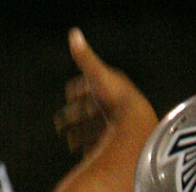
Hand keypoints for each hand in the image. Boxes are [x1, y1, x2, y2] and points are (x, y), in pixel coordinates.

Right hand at [54, 29, 154, 155]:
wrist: (135, 124)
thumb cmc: (115, 98)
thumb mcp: (97, 75)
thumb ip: (85, 57)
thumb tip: (74, 32)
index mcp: (109, 88)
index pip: (90, 87)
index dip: (77, 91)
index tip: (67, 97)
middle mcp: (115, 107)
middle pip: (90, 112)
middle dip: (74, 117)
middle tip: (59, 126)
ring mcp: (118, 127)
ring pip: (96, 131)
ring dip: (81, 135)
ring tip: (70, 143)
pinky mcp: (120, 145)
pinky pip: (103, 148)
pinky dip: (92, 150)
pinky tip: (84, 155)